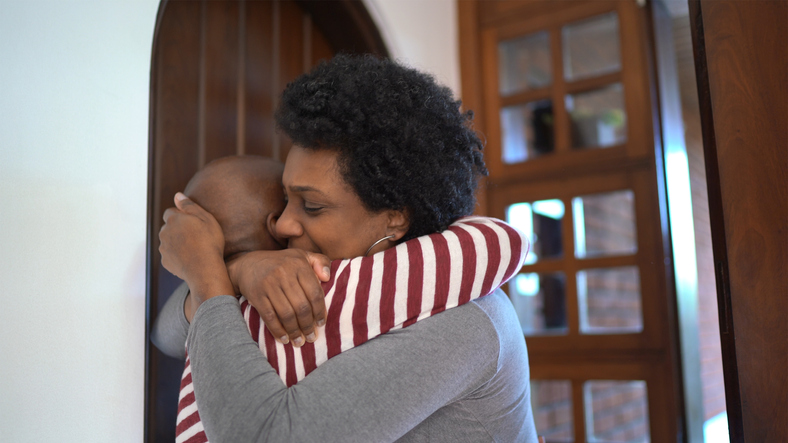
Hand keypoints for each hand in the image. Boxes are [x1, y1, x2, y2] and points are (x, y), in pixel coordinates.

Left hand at [159, 193, 233, 318]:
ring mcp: (164, 248)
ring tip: (194, 248)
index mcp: (174, 220)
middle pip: (169, 227)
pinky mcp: (165, 261)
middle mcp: (164, 232)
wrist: (204, 269)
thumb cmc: (209, 242)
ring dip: (177, 242)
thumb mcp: (206, 219)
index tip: (193, 222)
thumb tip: (177, 195)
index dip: (181, 215)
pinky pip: (170, 255)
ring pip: (168, 241)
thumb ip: (189, 205)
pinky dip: (177, 255)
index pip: (170, 212)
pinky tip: (190, 258)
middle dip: (178, 228)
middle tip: (196, 235)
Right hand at [227, 249, 330, 346]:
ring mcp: (269, 284)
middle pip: (301, 306)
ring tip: (299, 341)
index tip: (322, 324)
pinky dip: (278, 330)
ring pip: (286, 314)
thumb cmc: (282, 263)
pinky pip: (270, 317)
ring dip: (295, 331)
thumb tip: (328, 277)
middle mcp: (284, 273)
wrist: (249, 264)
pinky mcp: (257, 294)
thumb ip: (320, 262)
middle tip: (312, 337)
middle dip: (308, 325)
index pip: (315, 293)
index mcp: (299, 264)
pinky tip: (284, 339)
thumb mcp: (302, 256)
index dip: (320, 311)